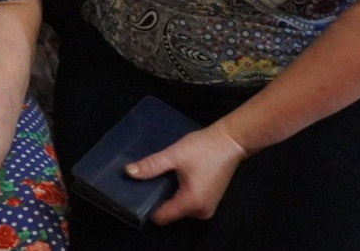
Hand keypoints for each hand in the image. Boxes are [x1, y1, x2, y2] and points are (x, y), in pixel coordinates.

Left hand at [127, 124, 247, 223]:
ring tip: (162, 177)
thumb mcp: (174, 155)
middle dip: (157, 198)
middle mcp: (201, 211)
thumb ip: (152, 165)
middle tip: (149, 179)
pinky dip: (178, 193)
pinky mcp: (209, 201)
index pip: (161, 217)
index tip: (137, 191)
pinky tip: (174, 178)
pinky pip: (187, 203)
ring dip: (168, 195)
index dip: (147, 206)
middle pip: (169, 213)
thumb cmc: (204, 148)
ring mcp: (207, 207)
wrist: (230, 141)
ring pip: (178, 208)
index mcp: (192, 203)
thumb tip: (129, 172)